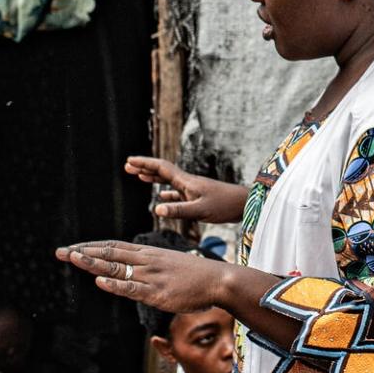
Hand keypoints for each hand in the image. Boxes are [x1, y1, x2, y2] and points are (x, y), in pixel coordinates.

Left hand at [56, 238, 231, 314]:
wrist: (217, 279)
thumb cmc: (195, 275)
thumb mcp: (169, 265)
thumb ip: (150, 268)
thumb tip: (134, 275)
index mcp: (148, 253)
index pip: (113, 246)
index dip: (91, 247)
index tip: (72, 248)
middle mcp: (145, 261)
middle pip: (109, 253)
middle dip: (83, 252)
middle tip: (60, 252)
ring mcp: (150, 275)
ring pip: (116, 267)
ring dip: (93, 263)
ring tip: (72, 258)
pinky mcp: (157, 292)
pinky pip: (132, 287)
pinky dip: (115, 284)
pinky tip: (100, 280)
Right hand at [125, 157, 245, 223]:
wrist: (245, 204)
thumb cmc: (225, 205)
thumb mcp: (200, 210)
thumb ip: (178, 210)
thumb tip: (156, 209)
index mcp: (186, 182)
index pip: (161, 168)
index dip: (145, 164)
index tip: (129, 161)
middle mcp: (188, 182)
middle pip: (162, 171)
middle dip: (145, 168)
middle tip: (128, 166)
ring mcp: (193, 189)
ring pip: (169, 181)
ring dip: (154, 179)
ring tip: (140, 176)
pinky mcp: (199, 197)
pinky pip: (178, 194)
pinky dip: (167, 195)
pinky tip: (162, 199)